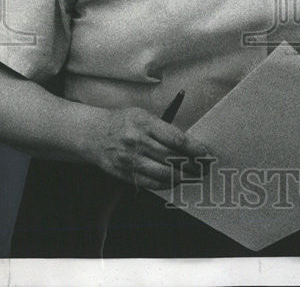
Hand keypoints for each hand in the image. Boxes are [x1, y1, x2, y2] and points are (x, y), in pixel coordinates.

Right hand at [86, 106, 209, 189]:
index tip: (207, 154)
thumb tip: (189, 144)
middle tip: (205, 168)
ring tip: (194, 176)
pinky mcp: (125, 173)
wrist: (93, 134)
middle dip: (192, 165)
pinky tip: (176, 181)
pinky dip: (166, 184)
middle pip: (171, 158)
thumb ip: (164, 128)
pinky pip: (150, 183)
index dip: (195, 149)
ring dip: (182, 177)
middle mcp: (137, 141)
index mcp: (145, 123)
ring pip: (162, 173)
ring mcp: (130, 159)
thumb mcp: (143, 115)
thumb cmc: (124, 122)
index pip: (176, 139)